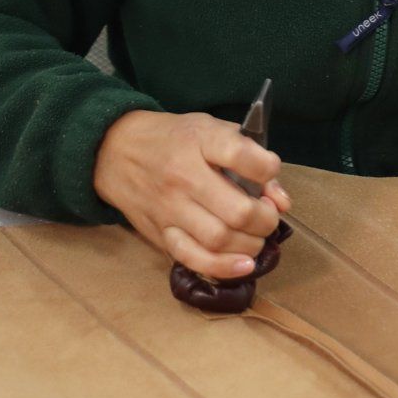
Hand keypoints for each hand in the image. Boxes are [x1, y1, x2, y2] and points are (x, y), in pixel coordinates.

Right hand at [93, 108, 290, 279]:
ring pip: (219, 240)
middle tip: (268, 217)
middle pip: (236, 210)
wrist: (116, 150)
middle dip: (265, 220)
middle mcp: (184, 176)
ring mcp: (169, 208)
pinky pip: (193, 258)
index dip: (267, 168)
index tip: (270, 170)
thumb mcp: (211, 129)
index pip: (241, 155)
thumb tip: (282, 200)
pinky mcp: (159, 232)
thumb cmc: (174, 138)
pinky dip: (222, 267)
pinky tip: (243, 265)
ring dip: (250, 245)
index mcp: (199, 140)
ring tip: (256, 237)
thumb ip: (251, 156)